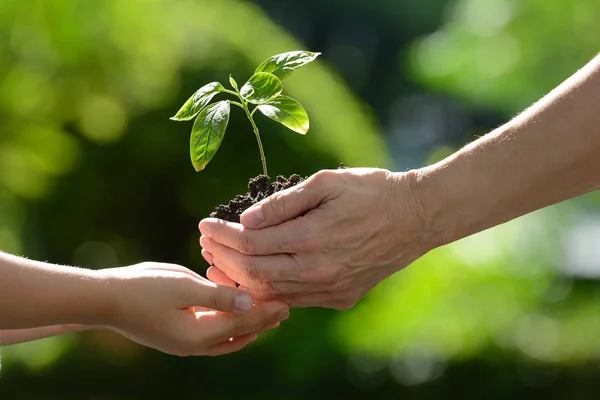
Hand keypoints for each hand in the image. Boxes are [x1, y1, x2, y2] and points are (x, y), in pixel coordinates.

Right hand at [97, 262, 288, 355]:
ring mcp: (185, 344)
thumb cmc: (144, 288)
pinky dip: (230, 328)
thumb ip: (218, 297)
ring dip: (248, 327)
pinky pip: (213, 336)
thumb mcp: (184, 287)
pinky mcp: (177, 337)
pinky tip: (235, 319)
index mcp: (199, 335)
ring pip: (227, 339)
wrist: (107, 300)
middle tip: (284, 310)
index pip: (242, 323)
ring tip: (266, 317)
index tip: (287, 303)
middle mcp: (195, 345)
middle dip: (262, 322)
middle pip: (239, 334)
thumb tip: (250, 304)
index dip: (265, 312)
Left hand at [199, 168, 429, 309]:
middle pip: (254, 272)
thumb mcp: (327, 183)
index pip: (251, 243)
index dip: (222, 235)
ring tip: (218, 263)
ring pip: (270, 292)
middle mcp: (319, 270)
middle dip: (222, 257)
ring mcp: (330, 289)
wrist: (416, 217)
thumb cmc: (372, 191)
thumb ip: (285, 203)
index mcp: (313, 237)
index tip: (205, 224)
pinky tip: (254, 278)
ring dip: (240, 278)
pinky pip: (293, 300)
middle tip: (204, 242)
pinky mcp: (340, 297)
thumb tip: (246, 219)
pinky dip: (268, 291)